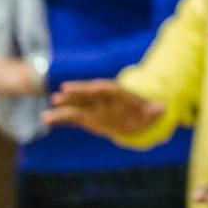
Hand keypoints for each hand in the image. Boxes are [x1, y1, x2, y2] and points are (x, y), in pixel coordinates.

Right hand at [42, 79, 163, 135]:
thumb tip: (161, 110)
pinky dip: (60, 118)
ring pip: (76, 105)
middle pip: (88, 94)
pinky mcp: (86, 116)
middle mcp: (103, 98)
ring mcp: (93, 107)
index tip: (89, 88)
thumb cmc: (145, 113)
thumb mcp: (152, 111)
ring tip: (47, 114)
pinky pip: (72, 116)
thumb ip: (154, 111)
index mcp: (119, 94)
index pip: (107, 89)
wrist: (136, 117)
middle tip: (60, 95)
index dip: (96, 89)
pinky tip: (46, 119)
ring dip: (63, 107)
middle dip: (76, 94)